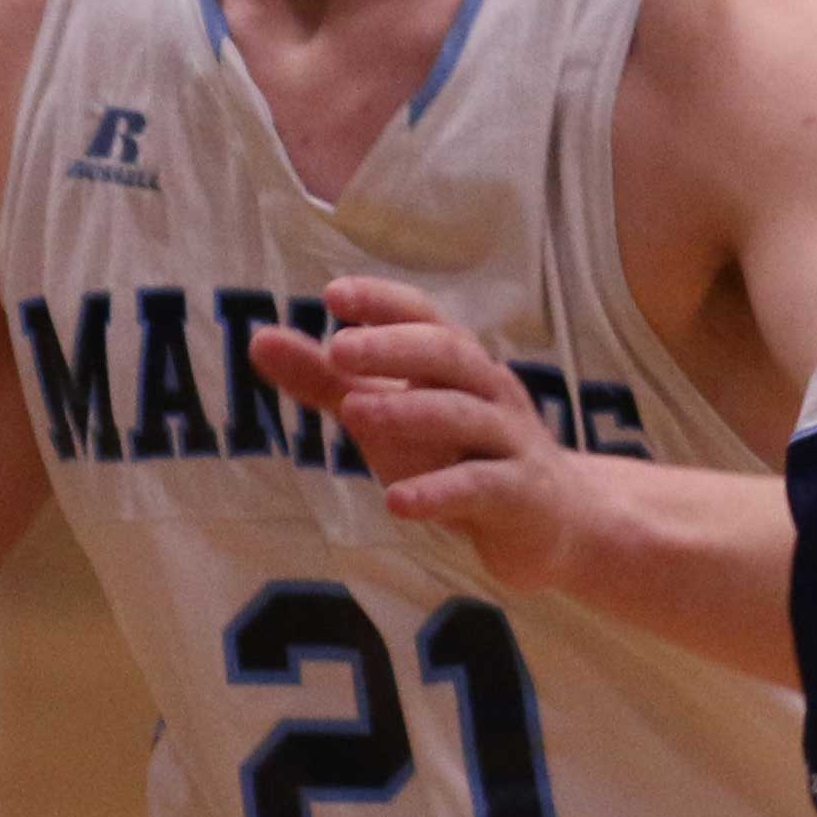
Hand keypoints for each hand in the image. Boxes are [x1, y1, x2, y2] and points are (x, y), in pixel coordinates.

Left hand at [248, 279, 592, 595]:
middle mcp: (488, 389)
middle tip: (338, 349)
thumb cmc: (458, 454)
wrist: (556, 522)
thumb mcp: (389, 415)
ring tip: (355, 413)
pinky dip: (439, 491)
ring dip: (409, 410)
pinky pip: (479, 486)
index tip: (333, 295)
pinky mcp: (520, 495)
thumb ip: (326, 382)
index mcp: (456, 363)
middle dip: (393, 347)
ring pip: (463, 413)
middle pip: (446, 353)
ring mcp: (509, 440)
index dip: (383, 302)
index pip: (423, 317)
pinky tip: (397, 501)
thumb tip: (259, 340)